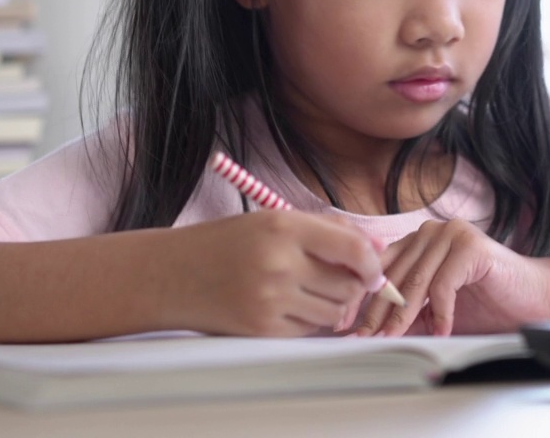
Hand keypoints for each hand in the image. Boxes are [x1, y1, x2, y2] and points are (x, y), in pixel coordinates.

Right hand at [160, 211, 385, 336]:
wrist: (171, 274)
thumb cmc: (227, 243)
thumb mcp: (274, 220)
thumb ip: (328, 230)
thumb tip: (378, 248)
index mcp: (284, 227)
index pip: (353, 248)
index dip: (373, 263)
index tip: (374, 270)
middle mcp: (279, 263)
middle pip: (349, 285)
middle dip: (352, 285)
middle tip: (335, 279)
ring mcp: (270, 299)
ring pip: (334, 311)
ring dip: (331, 304)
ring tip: (307, 290)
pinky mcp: (262, 328)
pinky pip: (310, 330)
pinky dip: (309, 320)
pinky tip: (288, 305)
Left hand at [353, 220, 549, 336]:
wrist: (535, 298)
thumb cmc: (489, 304)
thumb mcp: (435, 312)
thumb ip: (407, 314)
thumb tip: (368, 332)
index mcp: (419, 241)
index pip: (379, 267)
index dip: (361, 297)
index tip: (345, 325)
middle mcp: (432, 231)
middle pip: (395, 275)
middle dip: (378, 312)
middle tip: (365, 339)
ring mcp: (452, 233)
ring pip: (416, 280)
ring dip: (403, 316)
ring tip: (393, 340)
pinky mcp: (471, 245)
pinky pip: (444, 283)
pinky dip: (440, 311)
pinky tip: (442, 331)